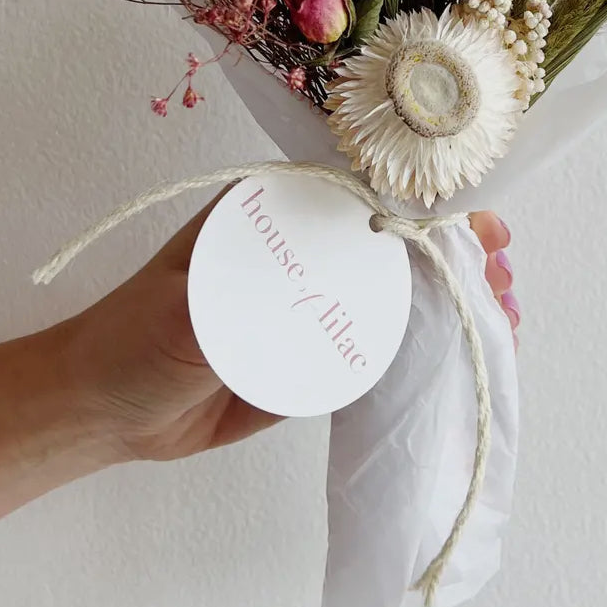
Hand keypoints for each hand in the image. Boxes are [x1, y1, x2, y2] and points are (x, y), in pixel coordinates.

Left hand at [60, 202, 516, 463]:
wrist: (104, 413)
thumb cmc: (129, 341)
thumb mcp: (174, 314)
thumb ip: (224, 303)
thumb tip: (289, 296)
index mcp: (272, 213)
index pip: (360, 192)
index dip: (422, 199)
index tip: (471, 219)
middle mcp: (301, 248)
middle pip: (392, 237)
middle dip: (454, 245)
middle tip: (501, 268)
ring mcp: (312, 301)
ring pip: (396, 288)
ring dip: (452, 292)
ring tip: (503, 307)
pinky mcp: (316, 353)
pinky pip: (379, 343)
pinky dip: (426, 342)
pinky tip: (464, 346)